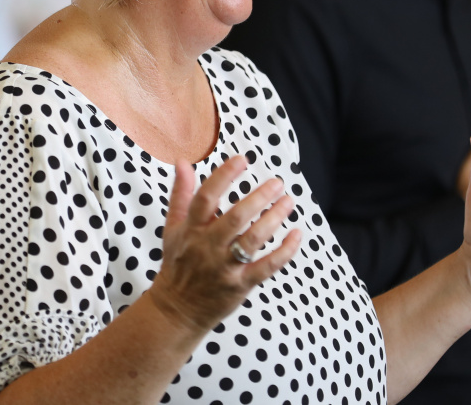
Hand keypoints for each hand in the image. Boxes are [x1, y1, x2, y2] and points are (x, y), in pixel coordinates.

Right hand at [146, 156, 302, 333]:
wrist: (177, 309)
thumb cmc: (178, 263)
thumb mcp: (173, 227)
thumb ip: (181, 194)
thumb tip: (183, 162)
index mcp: (191, 229)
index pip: (205, 198)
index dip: (224, 177)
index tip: (242, 160)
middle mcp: (208, 247)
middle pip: (235, 219)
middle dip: (258, 198)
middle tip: (277, 183)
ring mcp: (225, 267)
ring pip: (253, 241)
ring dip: (274, 219)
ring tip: (288, 202)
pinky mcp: (240, 285)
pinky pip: (267, 267)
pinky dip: (285, 251)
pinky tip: (297, 234)